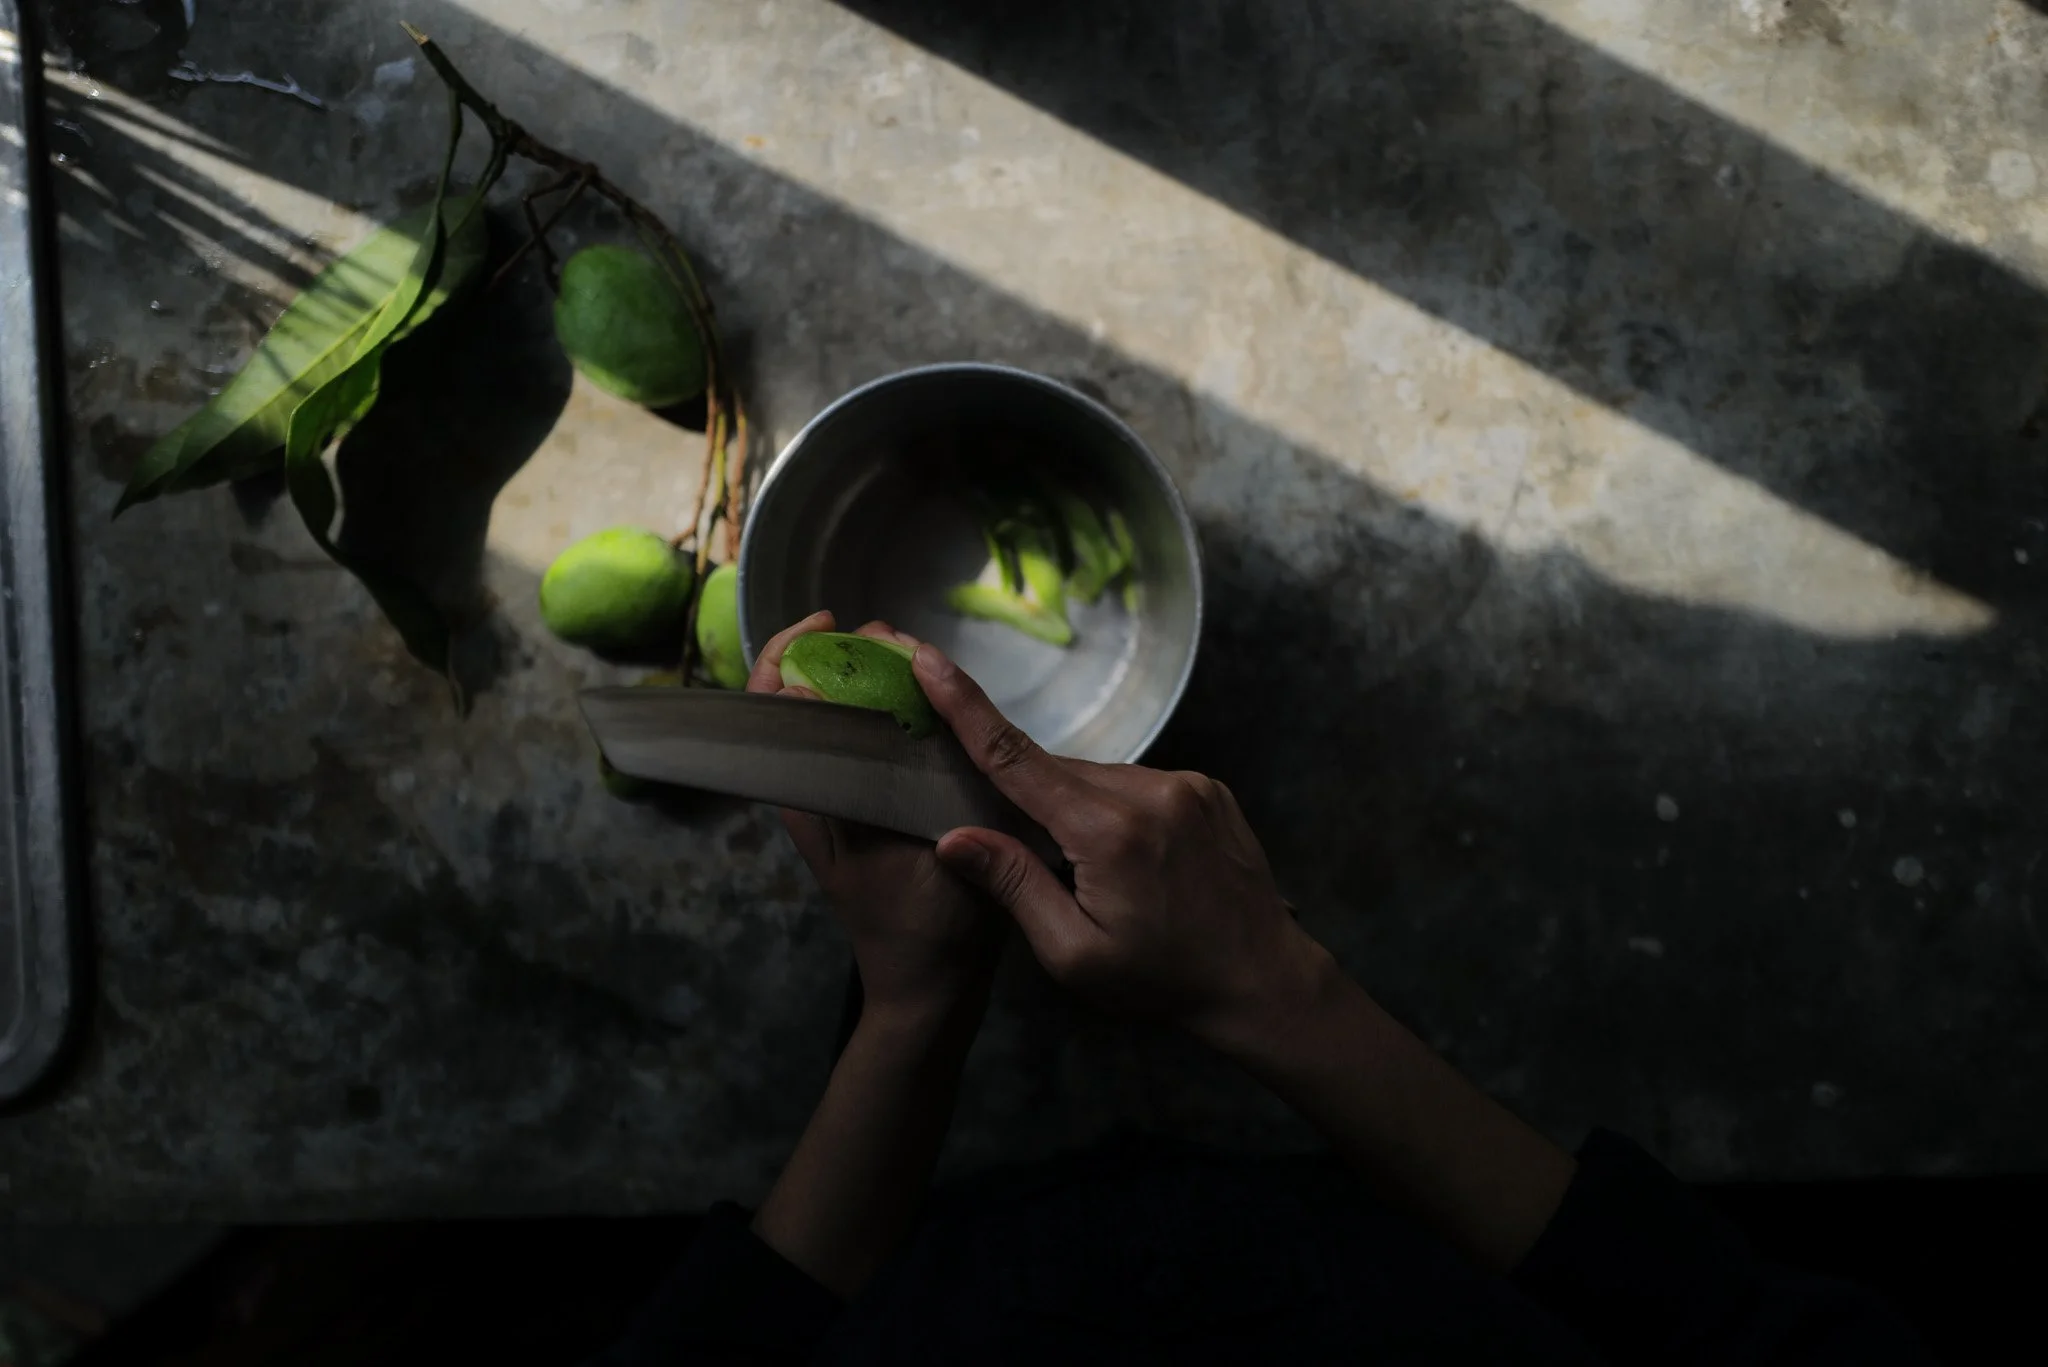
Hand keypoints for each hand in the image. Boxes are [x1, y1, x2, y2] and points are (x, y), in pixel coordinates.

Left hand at [748, 613, 1003, 1020]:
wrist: (935, 986)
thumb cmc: (919, 925)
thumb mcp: (887, 848)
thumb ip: (850, 777)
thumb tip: (807, 697)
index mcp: (809, 795)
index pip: (775, 701)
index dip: (791, 649)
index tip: (831, 622)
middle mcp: (823, 789)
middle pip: (816, 696)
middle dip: (849, 654)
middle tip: (897, 641)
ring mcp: (854, 799)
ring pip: (853, 715)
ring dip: (881, 679)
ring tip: (920, 662)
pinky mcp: (885, 809)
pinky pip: (885, 742)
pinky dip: (905, 711)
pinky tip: (940, 703)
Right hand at [911, 643, 1326, 1042]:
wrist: (1262, 979)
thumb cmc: (1161, 980)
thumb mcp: (1073, 953)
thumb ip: (1014, 885)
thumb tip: (951, 837)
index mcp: (1108, 832)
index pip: (1015, 758)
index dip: (964, 707)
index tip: (928, 659)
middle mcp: (1150, 791)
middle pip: (1056, 772)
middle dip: (1031, 802)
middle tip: (1044, 862)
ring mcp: (1187, 784)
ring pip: (1099, 778)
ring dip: (1079, 810)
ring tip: (1103, 876)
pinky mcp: (1209, 788)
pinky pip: (1138, 784)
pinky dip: (1118, 809)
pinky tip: (1137, 861)